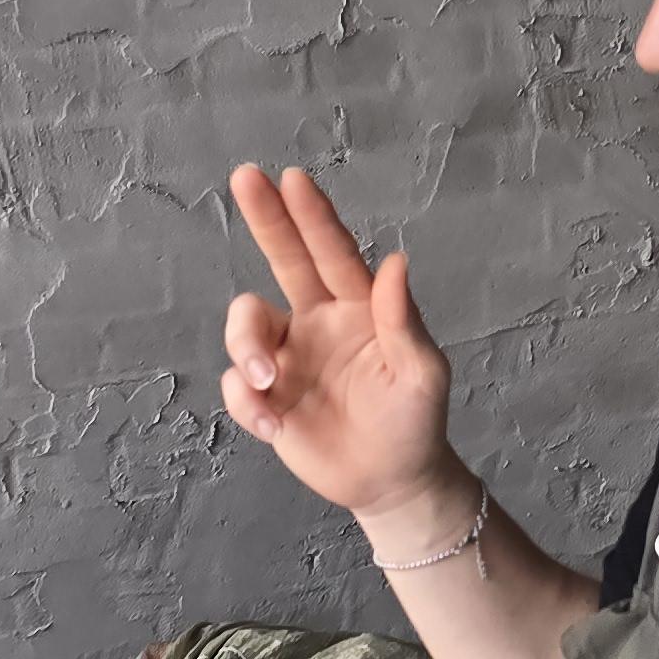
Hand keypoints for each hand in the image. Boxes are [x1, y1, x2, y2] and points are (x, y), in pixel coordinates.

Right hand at [220, 166, 460, 526]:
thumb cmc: (415, 421)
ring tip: (266, 383)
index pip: (332, 254)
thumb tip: (397, 262)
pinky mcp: (266, 397)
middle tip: (246, 176)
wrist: (392, 482)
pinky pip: (236, 383)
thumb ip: (405, 322)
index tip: (293, 179)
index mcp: (358, 309)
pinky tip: (273, 425)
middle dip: (266, 218)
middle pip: (284, 260)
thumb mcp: (422, 374)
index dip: (313, 217)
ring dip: (246, 346)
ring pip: (245, 325)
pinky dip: (245, 401)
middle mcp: (318, 322)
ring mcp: (288, 358)